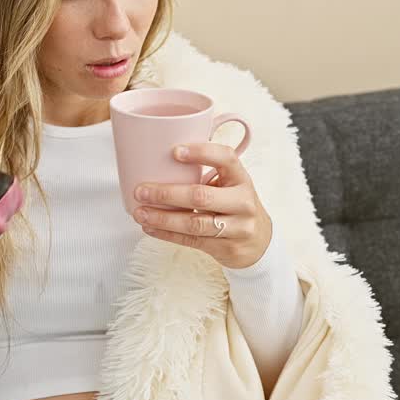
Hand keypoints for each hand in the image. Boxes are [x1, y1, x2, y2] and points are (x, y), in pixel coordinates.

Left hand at [131, 142, 272, 269]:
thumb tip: (159, 159)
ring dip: (162, 218)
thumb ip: (206, 173)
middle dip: (167, 193)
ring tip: (140, 213)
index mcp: (241, 178)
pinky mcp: (226, 248)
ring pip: (194, 223)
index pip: (225, 158)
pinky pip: (191, 241)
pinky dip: (167, 234)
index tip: (174, 151)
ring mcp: (237, 227)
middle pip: (201, 196)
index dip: (201, 152)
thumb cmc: (234, 205)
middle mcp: (242, 202)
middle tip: (141, 191)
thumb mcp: (230, 184)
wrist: (260, 242)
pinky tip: (150, 228)